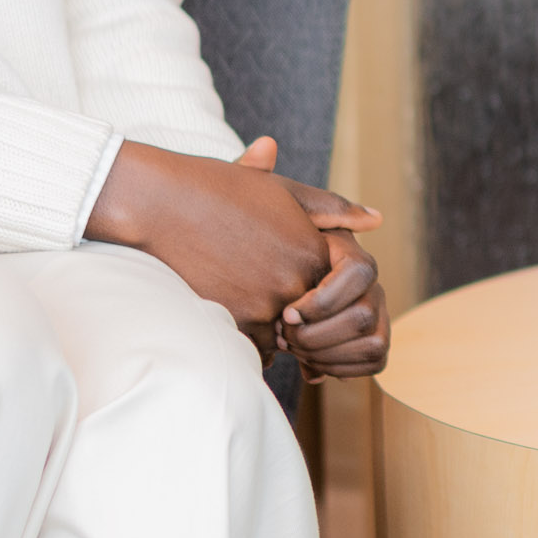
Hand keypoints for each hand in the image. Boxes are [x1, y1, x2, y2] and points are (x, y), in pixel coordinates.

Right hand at [88, 135, 388, 374]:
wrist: (161, 203)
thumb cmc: (220, 190)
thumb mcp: (283, 191)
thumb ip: (333, 209)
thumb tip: (376, 220)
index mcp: (312, 250)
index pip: (336, 291)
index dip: (317, 289)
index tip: (297, 279)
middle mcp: (295, 281)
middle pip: (310, 317)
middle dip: (296, 313)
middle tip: (265, 289)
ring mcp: (264, 304)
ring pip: (283, 337)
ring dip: (271, 328)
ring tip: (244, 294)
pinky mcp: (233, 320)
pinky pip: (254, 347)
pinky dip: (247, 337)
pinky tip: (232, 308)